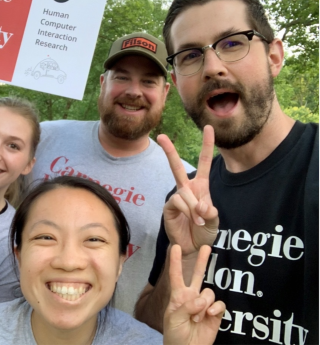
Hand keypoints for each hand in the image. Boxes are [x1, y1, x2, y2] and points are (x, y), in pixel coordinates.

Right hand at [157, 125, 217, 256]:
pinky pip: (178, 202)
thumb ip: (211, 212)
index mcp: (202, 187)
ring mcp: (176, 197)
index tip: (209, 127)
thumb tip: (202, 205)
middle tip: (160, 136)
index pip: (204, 162)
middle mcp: (187, 188)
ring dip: (194, 208)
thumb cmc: (205, 233)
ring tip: (200, 222)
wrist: (193, 248)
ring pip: (184, 192)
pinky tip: (192, 221)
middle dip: (168, 151)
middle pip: (177, 166)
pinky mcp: (168, 207)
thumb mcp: (215, 221)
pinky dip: (188, 211)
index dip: (207, 145)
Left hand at [163, 245, 224, 344]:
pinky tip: (209, 315)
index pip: (176, 275)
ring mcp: (204, 305)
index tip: (174, 246)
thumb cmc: (175, 335)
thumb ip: (186, 306)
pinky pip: (219, 304)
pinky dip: (215, 308)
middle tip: (206, 247)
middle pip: (198, 275)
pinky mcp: (215, 314)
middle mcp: (192, 296)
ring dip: (204, 305)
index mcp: (178, 295)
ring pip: (209, 292)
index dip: (175, 261)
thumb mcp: (174, 319)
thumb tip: (202, 300)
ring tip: (197, 318)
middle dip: (202, 261)